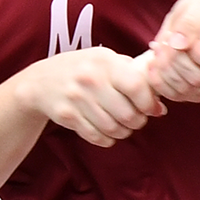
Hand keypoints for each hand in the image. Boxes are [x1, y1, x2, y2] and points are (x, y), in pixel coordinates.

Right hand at [15, 46, 164, 146]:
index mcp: (104, 61)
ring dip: (124, 132)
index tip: (152, 108)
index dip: (149, 102)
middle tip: (138, 119)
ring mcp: (76, 98)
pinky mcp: (66, 116)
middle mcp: (90, 79)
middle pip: (127, 114)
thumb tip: (159, 98)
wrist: (39, 82)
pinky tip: (109, 133)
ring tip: (125, 126)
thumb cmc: (82, 69)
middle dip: (138, 121)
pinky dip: (107, 139)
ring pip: (113, 128)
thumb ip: (132, 72)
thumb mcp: (105, 59)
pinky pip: (96, 136)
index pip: (136, 86)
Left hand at [145, 0, 199, 103]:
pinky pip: (174, 95)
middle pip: (197, 79)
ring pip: (183, 88)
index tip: (190, 40)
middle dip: (175, 59)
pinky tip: (154, 63)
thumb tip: (179, 42)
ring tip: (160, 47)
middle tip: (167, 39)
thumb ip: (191, 22)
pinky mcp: (194, 93)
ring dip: (164, 68)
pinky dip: (159, 80)